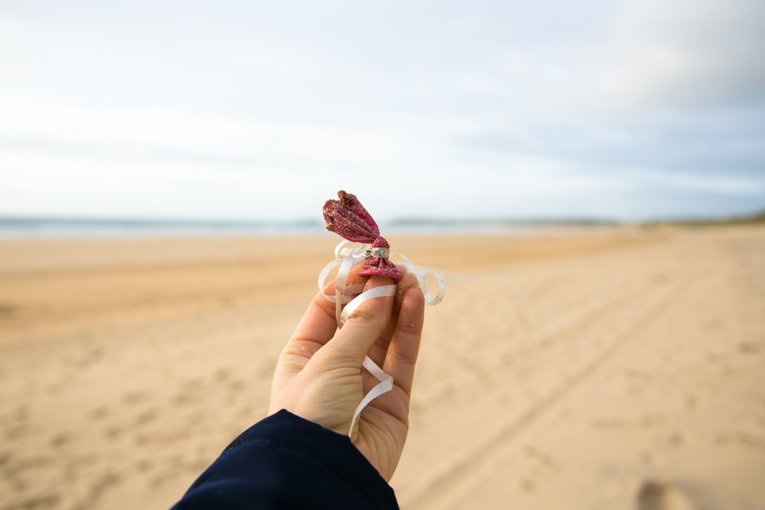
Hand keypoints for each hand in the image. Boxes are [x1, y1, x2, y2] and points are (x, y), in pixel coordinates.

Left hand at [268, 271, 424, 480]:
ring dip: (397, 303)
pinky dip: (411, 327)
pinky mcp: (395, 397)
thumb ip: (361, 323)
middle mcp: (337, 365)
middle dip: (377, 290)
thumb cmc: (310, 413)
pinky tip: (415, 300)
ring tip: (409, 277)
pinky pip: (403, 355)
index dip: (348, 283)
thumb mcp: (329, 360)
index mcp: (306, 354)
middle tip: (394, 264)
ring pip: (386, 333)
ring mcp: (367, 380)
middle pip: (361, 318)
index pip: (328, 307)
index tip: (368, 260)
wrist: (326, 472)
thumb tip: (379, 286)